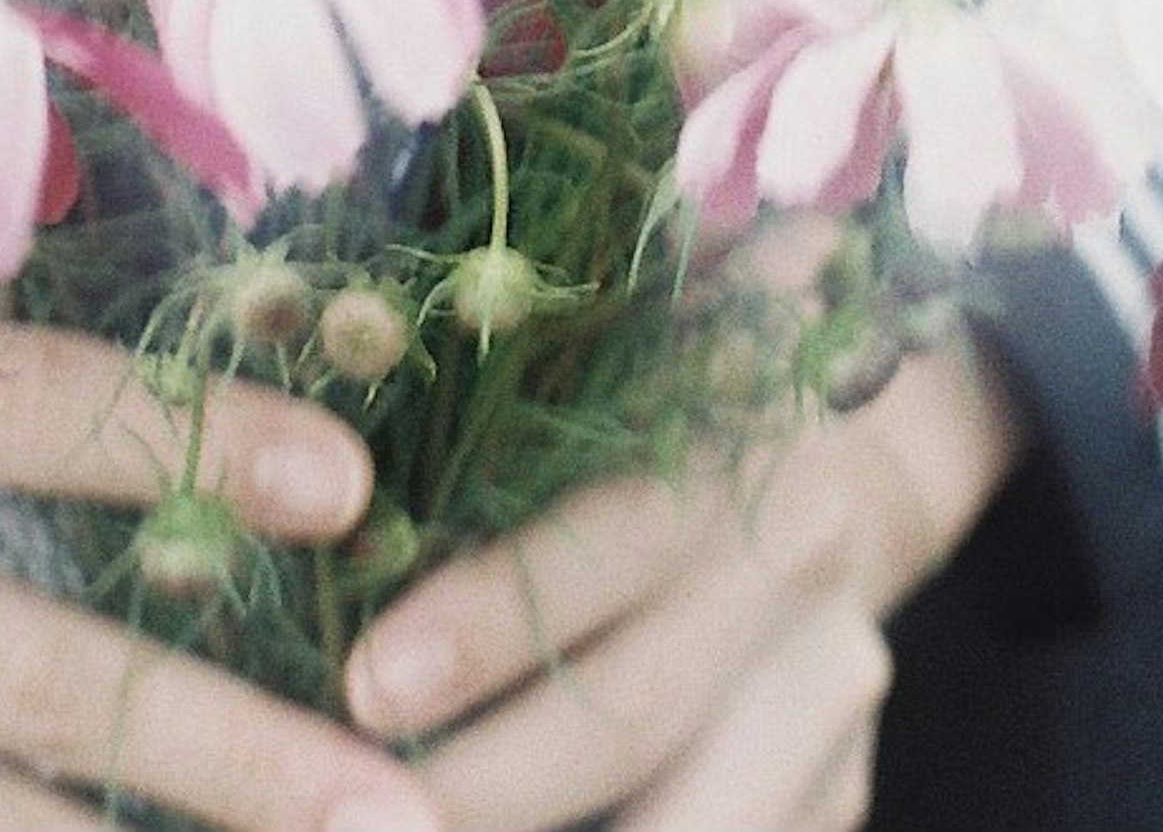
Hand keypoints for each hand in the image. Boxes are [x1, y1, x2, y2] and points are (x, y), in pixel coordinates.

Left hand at [337, 348, 1018, 831]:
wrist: (841, 465)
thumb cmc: (657, 412)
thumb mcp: (601, 375)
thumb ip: (499, 422)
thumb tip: (320, 461)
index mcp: (716, 456)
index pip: (606, 545)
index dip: (485, 627)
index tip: (364, 686)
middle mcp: (786, 574)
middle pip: (638, 712)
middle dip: (492, 782)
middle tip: (364, 813)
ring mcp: (827, 688)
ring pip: (704, 816)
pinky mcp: (839, 778)